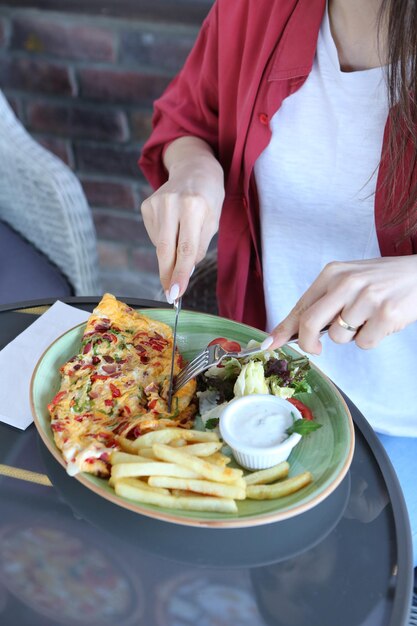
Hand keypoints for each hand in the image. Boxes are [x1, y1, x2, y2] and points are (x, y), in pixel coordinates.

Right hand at [141, 138, 223, 301]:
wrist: (195, 169)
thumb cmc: (208, 199)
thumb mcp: (213, 222)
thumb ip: (198, 247)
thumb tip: (183, 274)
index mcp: (194, 206)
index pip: (186, 249)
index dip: (180, 274)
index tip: (176, 293)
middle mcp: (172, 203)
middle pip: (165, 249)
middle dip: (167, 274)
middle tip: (170, 293)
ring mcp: (156, 203)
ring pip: (159, 245)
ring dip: (171, 254)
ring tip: (182, 237)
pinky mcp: (146, 206)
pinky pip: (154, 235)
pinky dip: (165, 240)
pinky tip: (173, 227)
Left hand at [262, 256, 416, 353]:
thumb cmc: (382, 281)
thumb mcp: (349, 281)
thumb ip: (323, 302)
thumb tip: (294, 331)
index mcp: (333, 273)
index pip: (301, 306)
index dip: (282, 329)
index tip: (268, 345)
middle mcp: (347, 282)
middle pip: (310, 323)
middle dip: (307, 343)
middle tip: (316, 349)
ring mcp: (367, 298)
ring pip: (339, 337)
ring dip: (351, 336)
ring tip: (368, 318)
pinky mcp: (386, 314)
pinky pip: (364, 343)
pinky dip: (371, 339)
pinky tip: (382, 322)